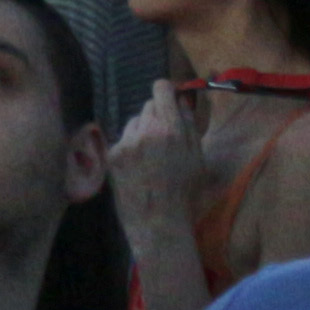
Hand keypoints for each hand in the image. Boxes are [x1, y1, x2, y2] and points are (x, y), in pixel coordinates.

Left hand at [108, 79, 199, 234]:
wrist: (157, 220)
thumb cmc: (184, 191)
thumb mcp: (197, 158)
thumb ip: (190, 126)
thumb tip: (181, 101)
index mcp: (171, 128)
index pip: (160, 88)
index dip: (165, 92)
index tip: (168, 99)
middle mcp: (146, 130)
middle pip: (148, 106)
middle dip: (157, 116)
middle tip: (163, 137)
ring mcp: (126, 142)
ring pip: (134, 122)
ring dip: (142, 131)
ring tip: (150, 156)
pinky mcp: (112, 154)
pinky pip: (123, 140)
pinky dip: (130, 148)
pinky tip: (138, 166)